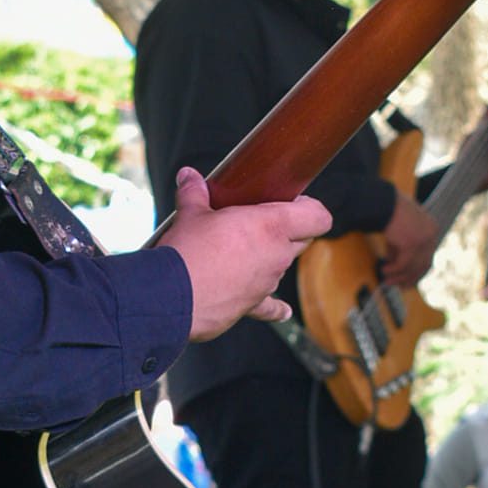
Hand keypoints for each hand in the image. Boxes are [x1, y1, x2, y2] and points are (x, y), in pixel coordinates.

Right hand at [159, 167, 330, 342]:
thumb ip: (194, 193)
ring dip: (271, 258)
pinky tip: (282, 310)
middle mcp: (277, 255)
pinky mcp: (253, 305)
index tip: (294, 202)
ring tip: (244, 251)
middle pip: (303, 240)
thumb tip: (188, 177)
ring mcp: (267, 282)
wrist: (169, 296)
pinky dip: (275, 306)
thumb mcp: (190, 214)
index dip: (310, 208)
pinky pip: (272, 306)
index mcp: (271, 226)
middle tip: (266, 222)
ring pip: (282, 266)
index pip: (317, 216)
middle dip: (291, 230)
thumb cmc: (186, 252)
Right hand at [378, 192, 439, 286]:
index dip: (418, 271)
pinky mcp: (412, 243)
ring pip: (413, 267)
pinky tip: (384, 270)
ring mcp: (424, 240)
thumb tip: (393, 263)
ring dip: (400, 277)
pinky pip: (403, 264)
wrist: (382, 200)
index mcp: (432, 229)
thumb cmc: (388, 210)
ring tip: (387, 280)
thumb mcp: (399, 230)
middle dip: (411, 278)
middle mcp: (432, 235)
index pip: (428, 256)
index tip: (407, 280)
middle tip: (398, 285)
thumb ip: (401, 246)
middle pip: (424, 265)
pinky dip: (393, 270)